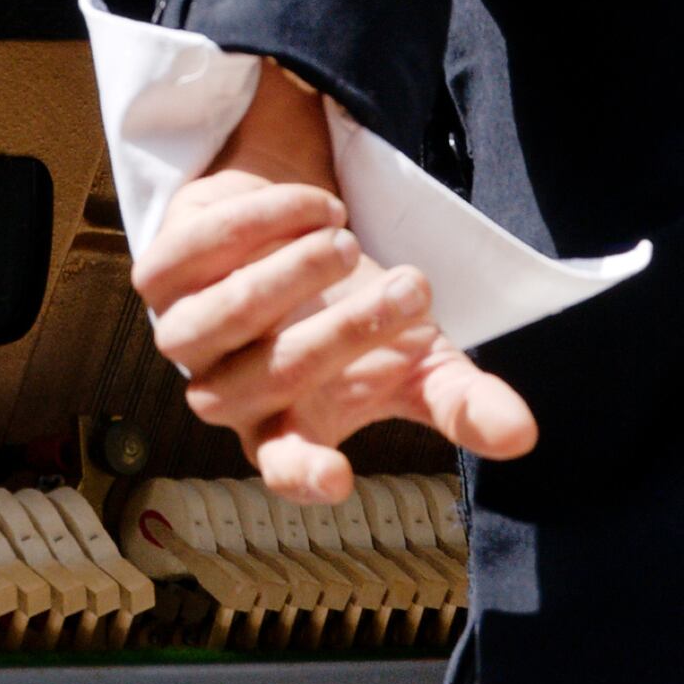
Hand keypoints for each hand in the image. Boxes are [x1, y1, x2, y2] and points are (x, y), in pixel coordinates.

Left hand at [132, 68, 536, 503]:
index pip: (281, 464)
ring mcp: (185, 332)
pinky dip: (253, 227)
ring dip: (284, 279)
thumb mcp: (419, 357)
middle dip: (341, 333)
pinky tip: (313, 205)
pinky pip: (189, 255)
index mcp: (286, 427)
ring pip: (214, 322)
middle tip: (414, 288)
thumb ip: (464, 402)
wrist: (299, 223)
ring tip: (345, 239)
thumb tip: (522, 435)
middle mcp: (225, 390)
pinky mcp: (161, 273)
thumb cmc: (357, 309)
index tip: (339, 478)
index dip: (301, 473)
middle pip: (263, 381)